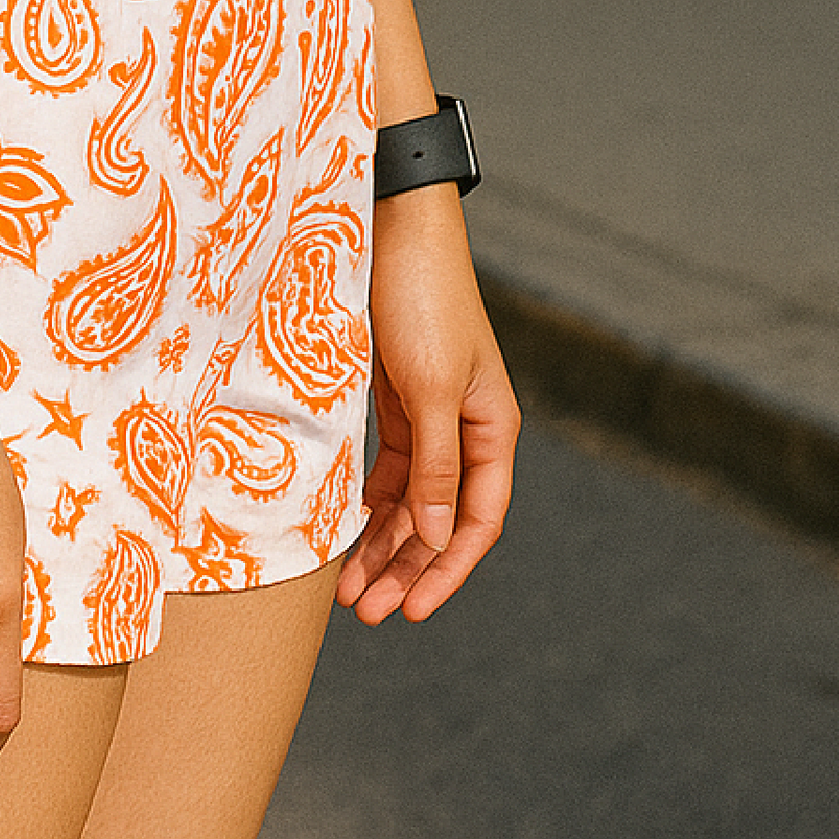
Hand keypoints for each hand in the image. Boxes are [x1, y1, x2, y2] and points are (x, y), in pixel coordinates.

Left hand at [333, 186, 519, 625]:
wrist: (390, 226)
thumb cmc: (422, 297)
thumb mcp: (432, 387)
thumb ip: (439, 465)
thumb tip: (441, 537)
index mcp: (492, 427)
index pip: (478, 520)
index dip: (448, 571)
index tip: (412, 612)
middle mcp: (465, 428)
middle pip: (441, 519)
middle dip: (407, 568)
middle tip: (366, 612)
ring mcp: (429, 414)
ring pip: (411, 500)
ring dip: (383, 544)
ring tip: (349, 589)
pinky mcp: (394, 398)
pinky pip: (388, 470)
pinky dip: (370, 504)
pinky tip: (347, 533)